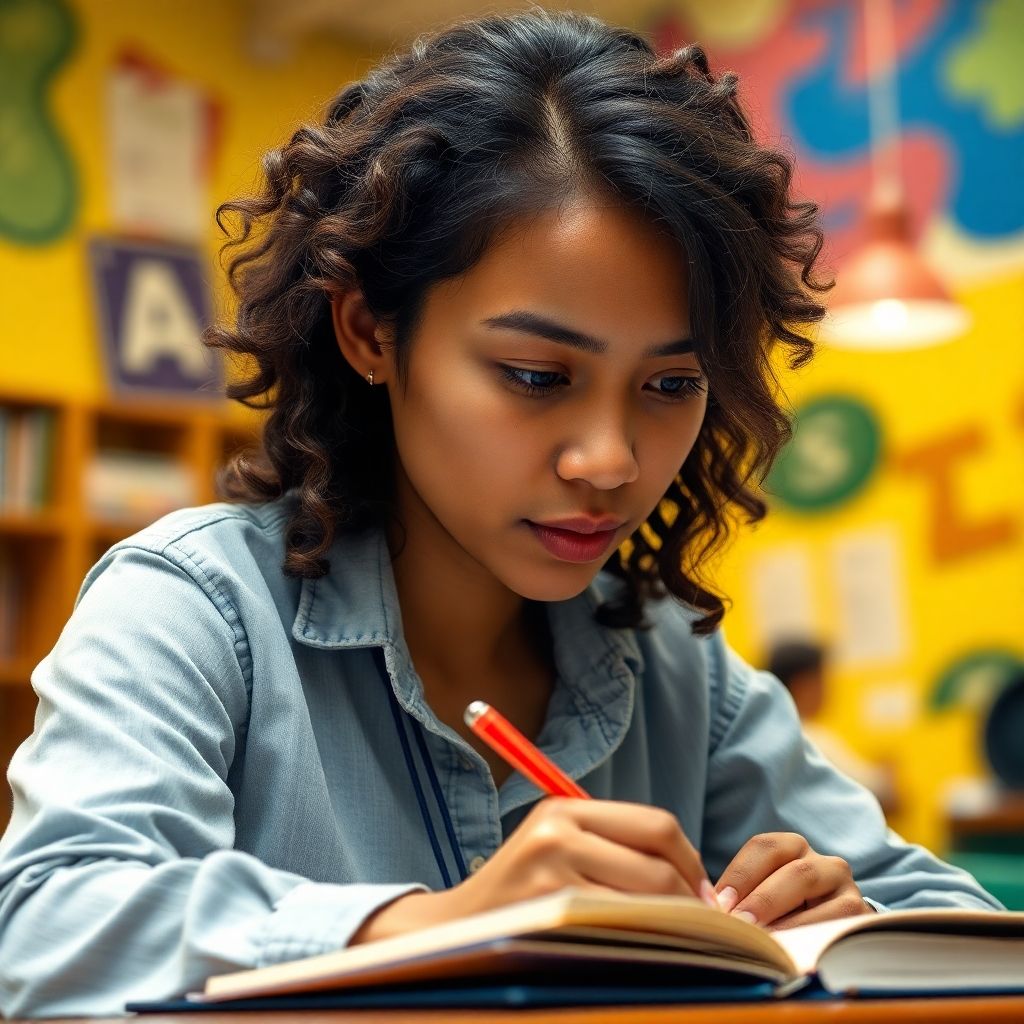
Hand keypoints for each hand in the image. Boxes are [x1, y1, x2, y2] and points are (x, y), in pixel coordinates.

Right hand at [350, 798, 715, 943]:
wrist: (453, 933)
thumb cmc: (520, 890)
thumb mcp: (556, 844)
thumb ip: (613, 844)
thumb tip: (694, 872)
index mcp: (563, 810)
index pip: (657, 826)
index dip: (691, 860)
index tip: (703, 890)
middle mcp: (556, 836)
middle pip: (658, 866)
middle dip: (691, 899)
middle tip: (704, 925)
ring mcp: (551, 881)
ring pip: (647, 904)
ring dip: (676, 927)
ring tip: (682, 941)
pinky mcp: (549, 922)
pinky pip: (622, 935)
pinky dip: (647, 944)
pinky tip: (649, 953)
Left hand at [714, 832, 868, 929]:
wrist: (834, 931)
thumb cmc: (785, 911)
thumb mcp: (763, 895)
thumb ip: (739, 896)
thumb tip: (706, 908)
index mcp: (792, 847)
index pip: (763, 848)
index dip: (739, 874)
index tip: (719, 903)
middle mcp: (822, 861)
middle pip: (791, 871)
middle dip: (761, 900)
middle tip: (738, 925)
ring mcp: (846, 888)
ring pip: (819, 898)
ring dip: (786, 920)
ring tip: (763, 941)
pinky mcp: (861, 916)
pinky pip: (837, 923)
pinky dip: (810, 936)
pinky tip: (792, 950)